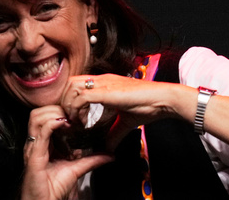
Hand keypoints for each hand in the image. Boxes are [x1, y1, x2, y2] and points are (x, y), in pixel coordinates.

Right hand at [20, 106, 112, 199]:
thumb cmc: (54, 188)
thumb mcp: (77, 168)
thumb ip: (92, 160)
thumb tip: (109, 155)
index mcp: (42, 142)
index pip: (44, 116)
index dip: (59, 110)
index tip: (75, 113)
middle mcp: (35, 142)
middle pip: (38, 112)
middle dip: (56, 108)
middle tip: (72, 114)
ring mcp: (33, 148)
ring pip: (36, 117)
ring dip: (52, 113)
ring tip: (67, 119)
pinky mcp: (34, 156)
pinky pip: (41, 133)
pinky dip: (52, 124)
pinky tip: (63, 124)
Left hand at [60, 74, 179, 151]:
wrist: (163, 99)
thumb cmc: (149, 105)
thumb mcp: (126, 121)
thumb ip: (114, 133)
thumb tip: (108, 148)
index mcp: (105, 83)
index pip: (76, 83)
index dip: (70, 99)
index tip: (74, 119)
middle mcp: (102, 80)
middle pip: (70, 82)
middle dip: (65, 101)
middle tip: (71, 120)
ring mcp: (104, 84)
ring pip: (72, 87)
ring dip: (69, 105)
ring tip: (76, 121)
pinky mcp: (107, 91)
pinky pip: (82, 97)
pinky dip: (77, 110)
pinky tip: (83, 122)